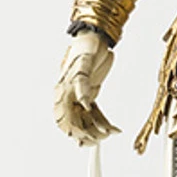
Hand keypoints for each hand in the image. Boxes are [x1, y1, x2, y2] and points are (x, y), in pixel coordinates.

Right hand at [53, 30, 119, 145]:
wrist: (95, 37)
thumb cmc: (86, 47)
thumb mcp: (84, 63)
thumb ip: (82, 84)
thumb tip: (83, 103)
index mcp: (63, 90)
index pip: (65, 118)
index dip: (75, 131)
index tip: (88, 138)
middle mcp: (70, 96)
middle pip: (75, 123)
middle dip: (87, 134)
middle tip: (101, 139)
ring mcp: (80, 96)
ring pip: (86, 121)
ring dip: (98, 130)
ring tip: (111, 133)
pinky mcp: (91, 94)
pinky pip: (95, 114)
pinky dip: (104, 123)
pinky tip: (113, 128)